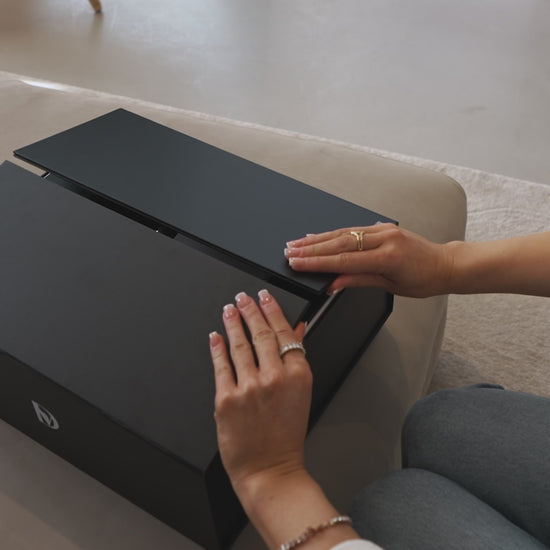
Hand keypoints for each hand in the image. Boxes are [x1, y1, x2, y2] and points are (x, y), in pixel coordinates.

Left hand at [209, 289, 310, 494]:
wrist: (269, 469)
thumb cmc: (286, 435)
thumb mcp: (301, 393)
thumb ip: (297, 358)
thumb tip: (297, 329)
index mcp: (298, 375)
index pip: (284, 332)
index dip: (272, 310)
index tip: (264, 297)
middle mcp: (274, 378)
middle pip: (260, 334)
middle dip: (250, 310)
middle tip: (243, 297)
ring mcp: (249, 387)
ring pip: (239, 345)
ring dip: (232, 322)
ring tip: (229, 309)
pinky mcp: (226, 399)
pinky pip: (220, 366)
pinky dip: (216, 347)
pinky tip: (215, 335)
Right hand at [285, 223, 454, 297]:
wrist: (444, 264)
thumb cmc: (423, 279)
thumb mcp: (390, 286)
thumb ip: (359, 280)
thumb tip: (333, 283)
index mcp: (387, 256)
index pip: (343, 260)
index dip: (317, 262)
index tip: (297, 263)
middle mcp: (384, 238)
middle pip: (339, 243)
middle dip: (311, 248)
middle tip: (290, 251)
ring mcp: (383, 229)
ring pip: (342, 233)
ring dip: (317, 239)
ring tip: (296, 243)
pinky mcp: (382, 226)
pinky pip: (352, 229)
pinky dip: (332, 233)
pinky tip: (318, 236)